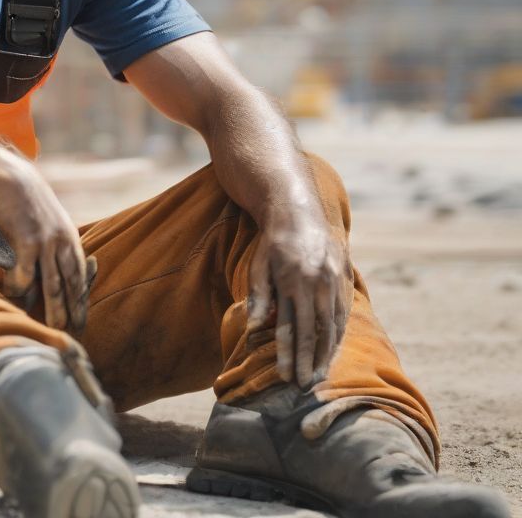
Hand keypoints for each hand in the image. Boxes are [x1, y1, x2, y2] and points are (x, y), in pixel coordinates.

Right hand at [0, 144, 90, 332]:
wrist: (12, 180)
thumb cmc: (28, 203)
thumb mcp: (51, 221)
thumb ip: (58, 243)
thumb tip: (59, 268)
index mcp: (71, 238)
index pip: (80, 274)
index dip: (82, 297)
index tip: (82, 317)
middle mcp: (63, 241)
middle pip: (70, 282)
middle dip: (73, 309)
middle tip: (76, 331)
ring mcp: (46, 242)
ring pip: (52, 282)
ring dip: (53, 308)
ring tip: (54, 327)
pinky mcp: (27, 240)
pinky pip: (25, 272)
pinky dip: (21, 287)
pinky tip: (14, 294)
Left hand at [247, 214, 352, 388]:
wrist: (300, 212)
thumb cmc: (273, 242)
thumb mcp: (258, 264)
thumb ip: (259, 295)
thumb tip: (256, 328)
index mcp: (292, 281)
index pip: (292, 328)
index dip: (290, 355)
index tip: (287, 377)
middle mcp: (316, 284)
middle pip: (314, 332)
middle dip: (310, 362)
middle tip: (305, 387)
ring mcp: (333, 282)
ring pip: (332, 327)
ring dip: (327, 354)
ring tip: (320, 376)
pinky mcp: (344, 280)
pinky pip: (343, 315)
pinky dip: (338, 336)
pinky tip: (332, 351)